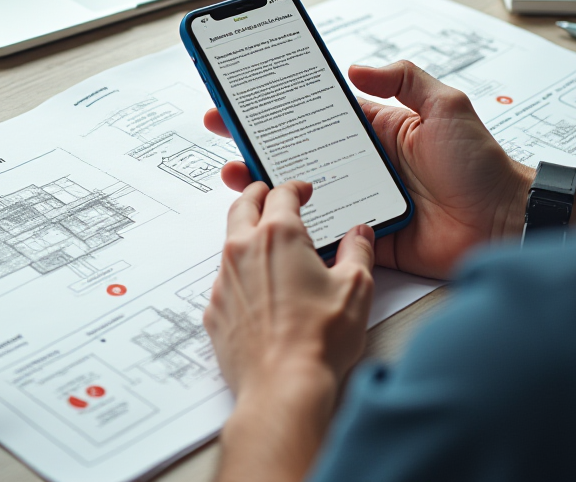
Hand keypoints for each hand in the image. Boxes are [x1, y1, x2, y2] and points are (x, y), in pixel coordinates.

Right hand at [206, 60, 532, 279]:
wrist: (505, 225)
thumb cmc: (481, 164)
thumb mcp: (445, 106)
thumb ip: (404, 79)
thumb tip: (356, 67)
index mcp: (374, 129)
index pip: (316, 111)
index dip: (282, 101)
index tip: (248, 91)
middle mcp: (360, 162)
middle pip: (297, 147)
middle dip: (257, 137)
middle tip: (222, 126)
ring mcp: (358, 199)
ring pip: (301, 189)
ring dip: (266, 180)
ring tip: (234, 172)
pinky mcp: (363, 236)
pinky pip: (322, 230)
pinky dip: (295, 226)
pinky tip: (269, 218)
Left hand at [206, 180, 374, 481]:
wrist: (283, 388)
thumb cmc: (319, 339)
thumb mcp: (355, 288)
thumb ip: (358, 252)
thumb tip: (360, 234)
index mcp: (278, 235)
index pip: (281, 194)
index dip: (294, 187)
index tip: (303, 189)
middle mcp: (244, 249)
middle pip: (243, 205)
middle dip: (256, 193)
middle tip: (267, 193)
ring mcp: (224, 279)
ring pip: (230, 241)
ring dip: (245, 232)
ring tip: (263, 238)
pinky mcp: (215, 307)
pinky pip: (224, 279)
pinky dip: (239, 273)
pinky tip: (256, 287)